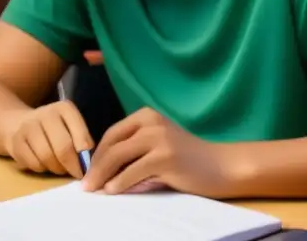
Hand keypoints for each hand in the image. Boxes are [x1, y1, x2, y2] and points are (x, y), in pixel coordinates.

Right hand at [4, 100, 93, 178]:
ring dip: (56, 168)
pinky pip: (34, 164)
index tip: (88, 168)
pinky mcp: (15, 142)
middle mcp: (46, 113)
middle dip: (72, 166)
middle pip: (63, 147)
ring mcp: (28, 127)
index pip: (81, 135)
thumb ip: (82, 140)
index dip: (85, 156)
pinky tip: (44, 163)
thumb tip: (89, 165)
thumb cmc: (53, 128)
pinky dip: (42, 169)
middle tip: (75, 174)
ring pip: (47, 158)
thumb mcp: (70, 126)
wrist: (17, 123)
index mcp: (64, 108)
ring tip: (60, 167)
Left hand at [82, 108, 230, 197]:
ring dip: (101, 176)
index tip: (88, 170)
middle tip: (85, 184)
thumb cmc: (189, 159)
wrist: (221, 166)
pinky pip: (132, 172)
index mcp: (147, 116)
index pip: (112, 133)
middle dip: (95, 166)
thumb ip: (136, 148)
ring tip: (93, 189)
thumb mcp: (159, 144)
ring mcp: (158, 138)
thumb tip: (103, 167)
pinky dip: (118, 183)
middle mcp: (151, 122)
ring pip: (118, 157)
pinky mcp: (165, 157)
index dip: (96, 153)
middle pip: (112, 144)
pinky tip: (112, 191)